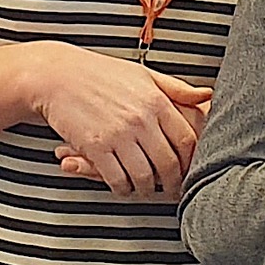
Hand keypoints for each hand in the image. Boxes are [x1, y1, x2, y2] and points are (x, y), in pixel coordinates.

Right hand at [30, 43, 211, 200]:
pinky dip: (122, 188)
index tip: (190, 170)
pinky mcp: (94, 147)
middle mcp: (140, 120)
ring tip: (147, 191)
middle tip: (172, 191)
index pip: (186, 140)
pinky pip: (115, 178)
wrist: (56, 75)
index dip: (191, 161)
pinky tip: (122, 187)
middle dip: (173, 183)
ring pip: (143, 175)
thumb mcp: (144, 74)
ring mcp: (117, 135)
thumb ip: (177, 89)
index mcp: (156, 102)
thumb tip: (207, 95)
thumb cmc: (100, 73)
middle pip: (168, 163)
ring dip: (146, 190)